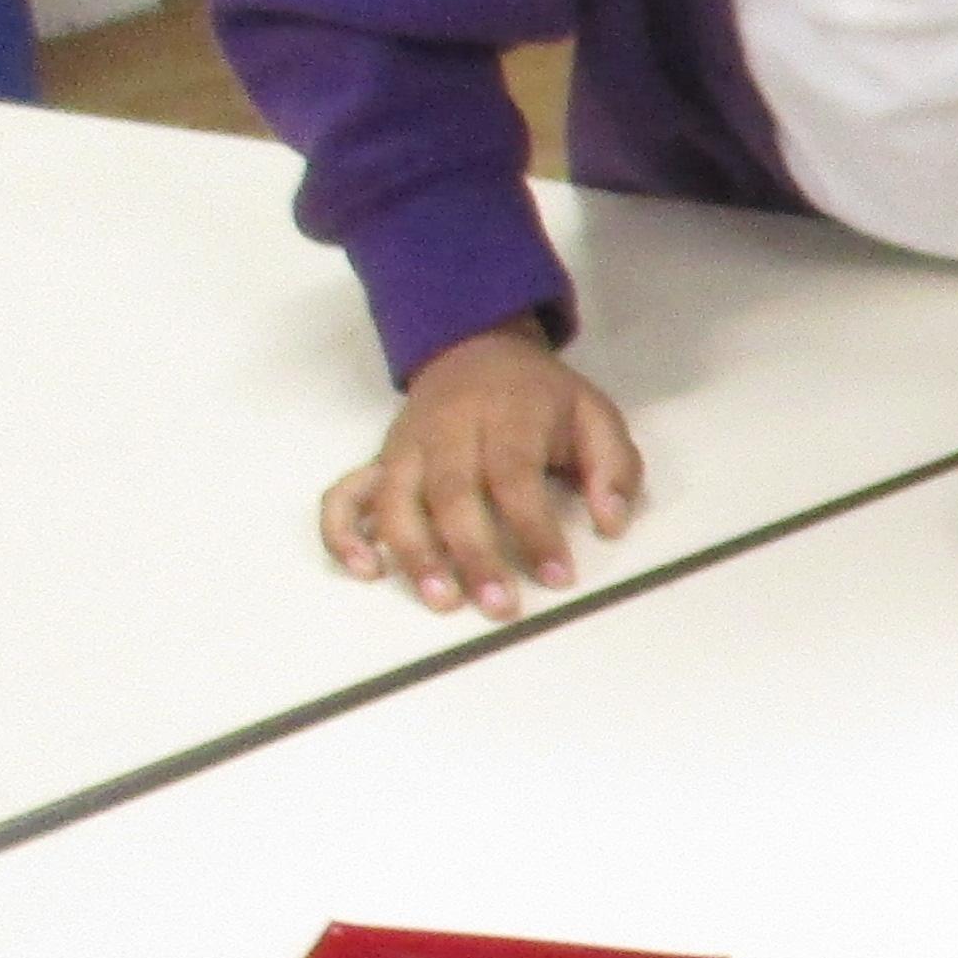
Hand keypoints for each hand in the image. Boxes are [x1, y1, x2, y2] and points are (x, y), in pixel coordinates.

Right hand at [320, 317, 640, 618]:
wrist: (476, 350)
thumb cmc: (543, 399)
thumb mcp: (597, 416)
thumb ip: (614, 468)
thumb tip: (611, 523)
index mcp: (507, 416)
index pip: (515, 476)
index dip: (534, 529)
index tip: (557, 577)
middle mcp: (448, 431)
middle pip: (451, 493)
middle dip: (473, 554)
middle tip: (498, 607)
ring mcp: (406, 446)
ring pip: (395, 500)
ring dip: (413, 553)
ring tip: (441, 601)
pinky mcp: (378, 459)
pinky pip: (344, 494)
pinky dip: (343, 532)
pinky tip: (365, 570)